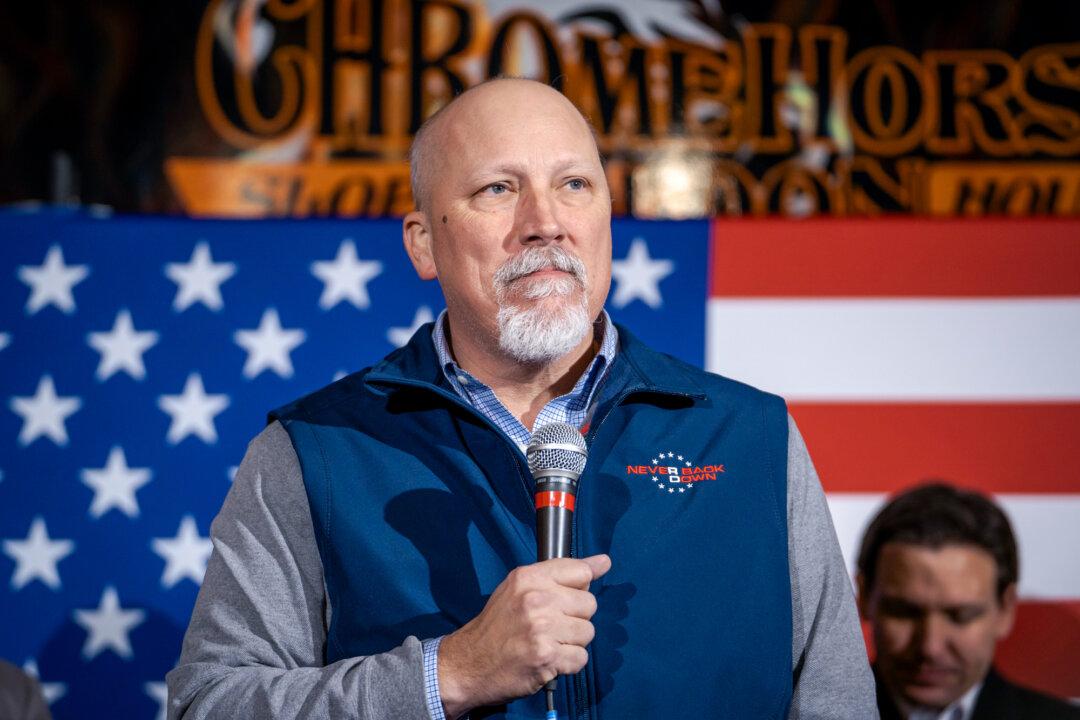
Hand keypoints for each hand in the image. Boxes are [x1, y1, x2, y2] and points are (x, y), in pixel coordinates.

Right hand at [437, 554, 610, 717]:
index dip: (580, 586)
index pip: (580, 571)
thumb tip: (604, 562)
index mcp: (528, 577)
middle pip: (589, 604)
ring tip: (549, 643)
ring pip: (588, 632)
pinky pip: (581, 658)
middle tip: (552, 625)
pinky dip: (568, 663)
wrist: (469, 663)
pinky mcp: (546, 657)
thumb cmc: (497, 625)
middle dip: (575, 618)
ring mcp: (542, 629)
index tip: (571, 597)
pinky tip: (549, 659)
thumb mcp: (518, 588)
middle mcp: (536, 599)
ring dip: (572, 642)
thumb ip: (560, 574)